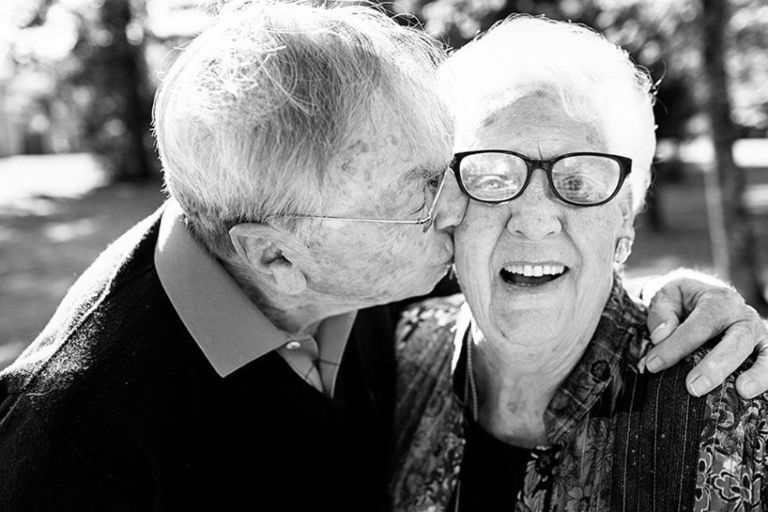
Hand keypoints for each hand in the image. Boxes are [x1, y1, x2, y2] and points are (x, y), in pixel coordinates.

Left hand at [640, 269, 767, 397]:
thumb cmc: (682, 300)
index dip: (676, 347)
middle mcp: (744, 316)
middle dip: (715, 366)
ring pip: (766, 353)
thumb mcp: (666, 296)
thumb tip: (659, 336)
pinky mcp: (765, 350)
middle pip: (737, 340)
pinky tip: (752, 394)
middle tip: (693, 387)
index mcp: (718, 300)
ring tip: (743, 391)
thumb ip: (661, 313)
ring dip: (757, 373)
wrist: (702, 295)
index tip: (653, 364)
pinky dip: (766, 379)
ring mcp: (759, 334)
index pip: (699, 326)